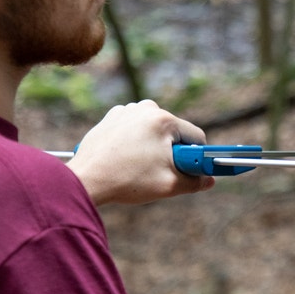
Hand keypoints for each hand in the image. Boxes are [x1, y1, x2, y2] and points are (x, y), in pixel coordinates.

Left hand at [66, 100, 214, 205]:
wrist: (85, 180)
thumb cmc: (127, 180)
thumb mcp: (169, 185)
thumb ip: (195, 181)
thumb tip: (209, 180)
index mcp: (163, 120)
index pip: (196, 137)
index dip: (197, 157)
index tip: (189, 171)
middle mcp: (146, 108)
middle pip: (174, 132)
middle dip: (173, 152)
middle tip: (158, 172)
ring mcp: (126, 111)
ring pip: (154, 131)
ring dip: (154, 147)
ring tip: (138, 167)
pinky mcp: (111, 118)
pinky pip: (135, 129)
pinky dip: (135, 143)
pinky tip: (125, 159)